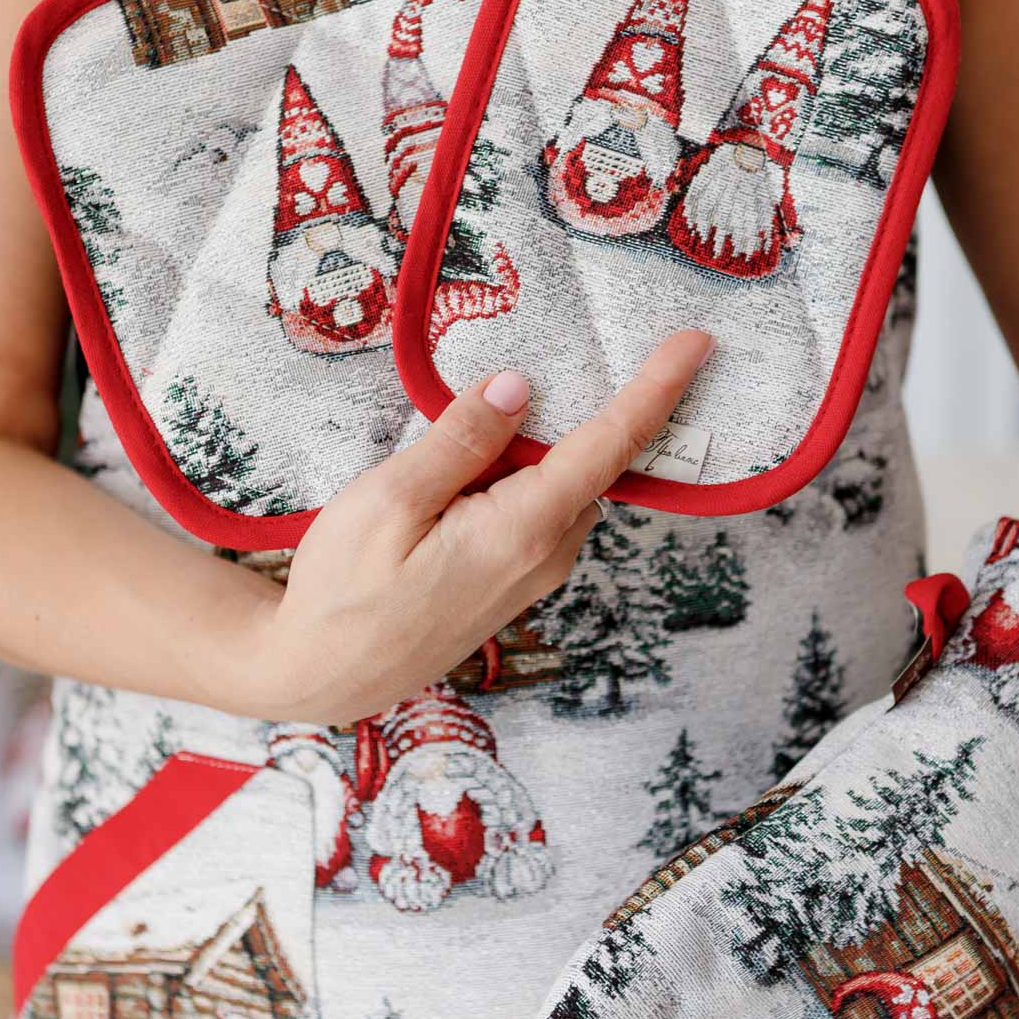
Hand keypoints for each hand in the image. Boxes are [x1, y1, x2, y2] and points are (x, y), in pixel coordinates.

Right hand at [241, 329, 711, 724]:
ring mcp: (532, 574)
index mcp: (521, 530)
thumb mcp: (388, 501)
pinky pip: (541, 512)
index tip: (696, 343)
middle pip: (592, 462)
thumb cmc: (343, 592)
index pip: (610, 446)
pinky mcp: (511, 582)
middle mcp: (545, 555)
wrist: (322, 676)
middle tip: (569, 352)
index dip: (655, 389)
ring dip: (546, 447)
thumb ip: (460, 441)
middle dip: (592, 408)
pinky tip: (474, 466)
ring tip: (489, 415)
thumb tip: (519, 387)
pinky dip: (527, 476)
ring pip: (564, 487)